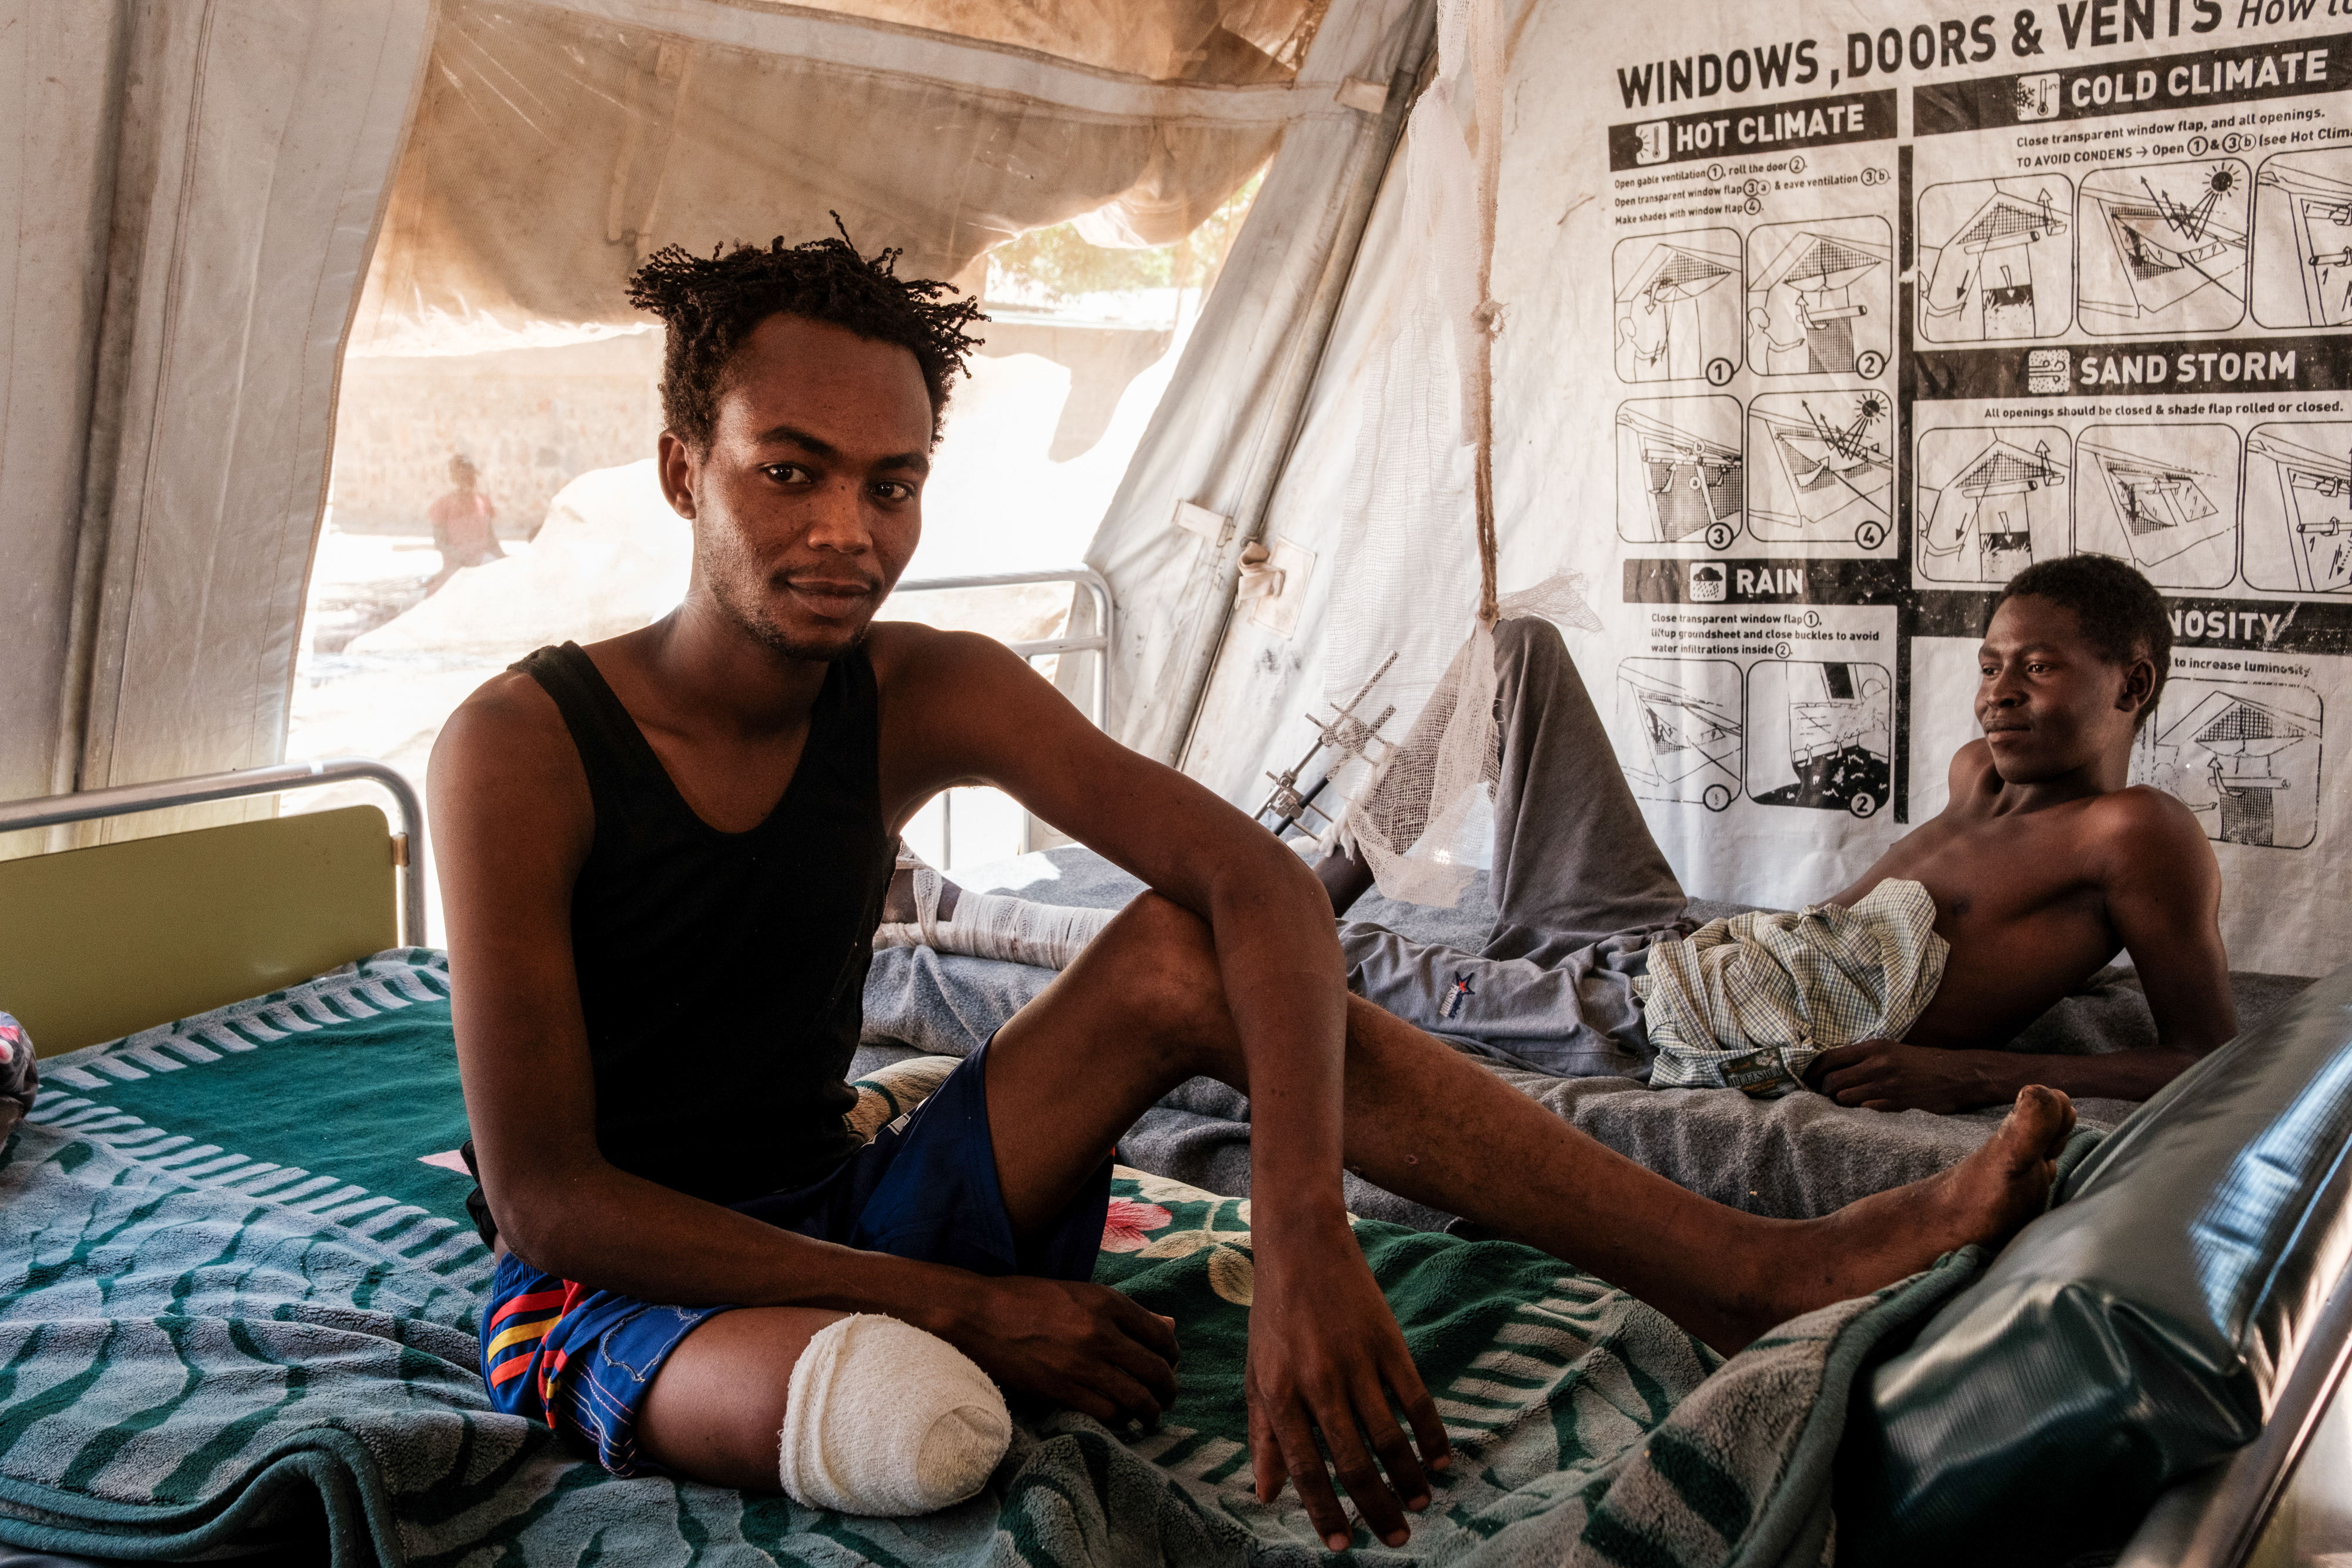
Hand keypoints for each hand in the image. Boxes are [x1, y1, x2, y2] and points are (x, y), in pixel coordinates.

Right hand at [950, 1276, 1178, 1426]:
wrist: (977, 1315)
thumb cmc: (1026, 1299)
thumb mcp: (1080, 1294)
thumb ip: (1126, 1312)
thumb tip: (1170, 1324)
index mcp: (1106, 1301)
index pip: (1160, 1335)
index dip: (1172, 1355)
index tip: (1170, 1366)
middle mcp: (1100, 1332)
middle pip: (1155, 1370)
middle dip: (1168, 1389)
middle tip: (1167, 1398)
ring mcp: (1082, 1363)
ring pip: (1137, 1397)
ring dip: (1150, 1411)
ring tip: (1150, 1415)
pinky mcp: (1062, 1390)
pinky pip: (1107, 1413)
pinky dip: (1119, 1419)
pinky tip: (1119, 1418)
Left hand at [1246, 1227, 1450, 1551]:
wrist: (1302, 1247)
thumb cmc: (1274, 1316)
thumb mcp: (1258, 1374)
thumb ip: (1263, 1435)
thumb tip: (1267, 1495)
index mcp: (1280, 1393)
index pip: (1306, 1469)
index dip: (1325, 1512)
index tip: (1342, 1545)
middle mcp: (1318, 1382)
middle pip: (1353, 1461)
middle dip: (1376, 1508)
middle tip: (1395, 1539)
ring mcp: (1357, 1362)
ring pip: (1389, 1437)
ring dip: (1408, 1478)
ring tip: (1421, 1505)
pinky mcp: (1388, 1343)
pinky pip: (1416, 1400)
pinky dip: (1431, 1435)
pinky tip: (1440, 1461)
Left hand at [1805, 1039, 2003, 1111]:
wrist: (1958, 1075)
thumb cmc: (1922, 1062)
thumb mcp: (1891, 1050)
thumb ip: (1864, 1057)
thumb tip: (1833, 1067)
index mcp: (1874, 1048)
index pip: (1828, 1058)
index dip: (1812, 1071)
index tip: (1806, 1079)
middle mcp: (1876, 1066)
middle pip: (1831, 1081)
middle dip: (1823, 1090)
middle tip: (1825, 1095)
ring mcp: (1886, 1087)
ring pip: (1844, 1099)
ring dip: (1840, 1103)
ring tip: (1844, 1104)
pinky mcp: (1896, 1105)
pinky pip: (1864, 1111)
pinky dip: (1858, 1112)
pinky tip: (1862, 1111)